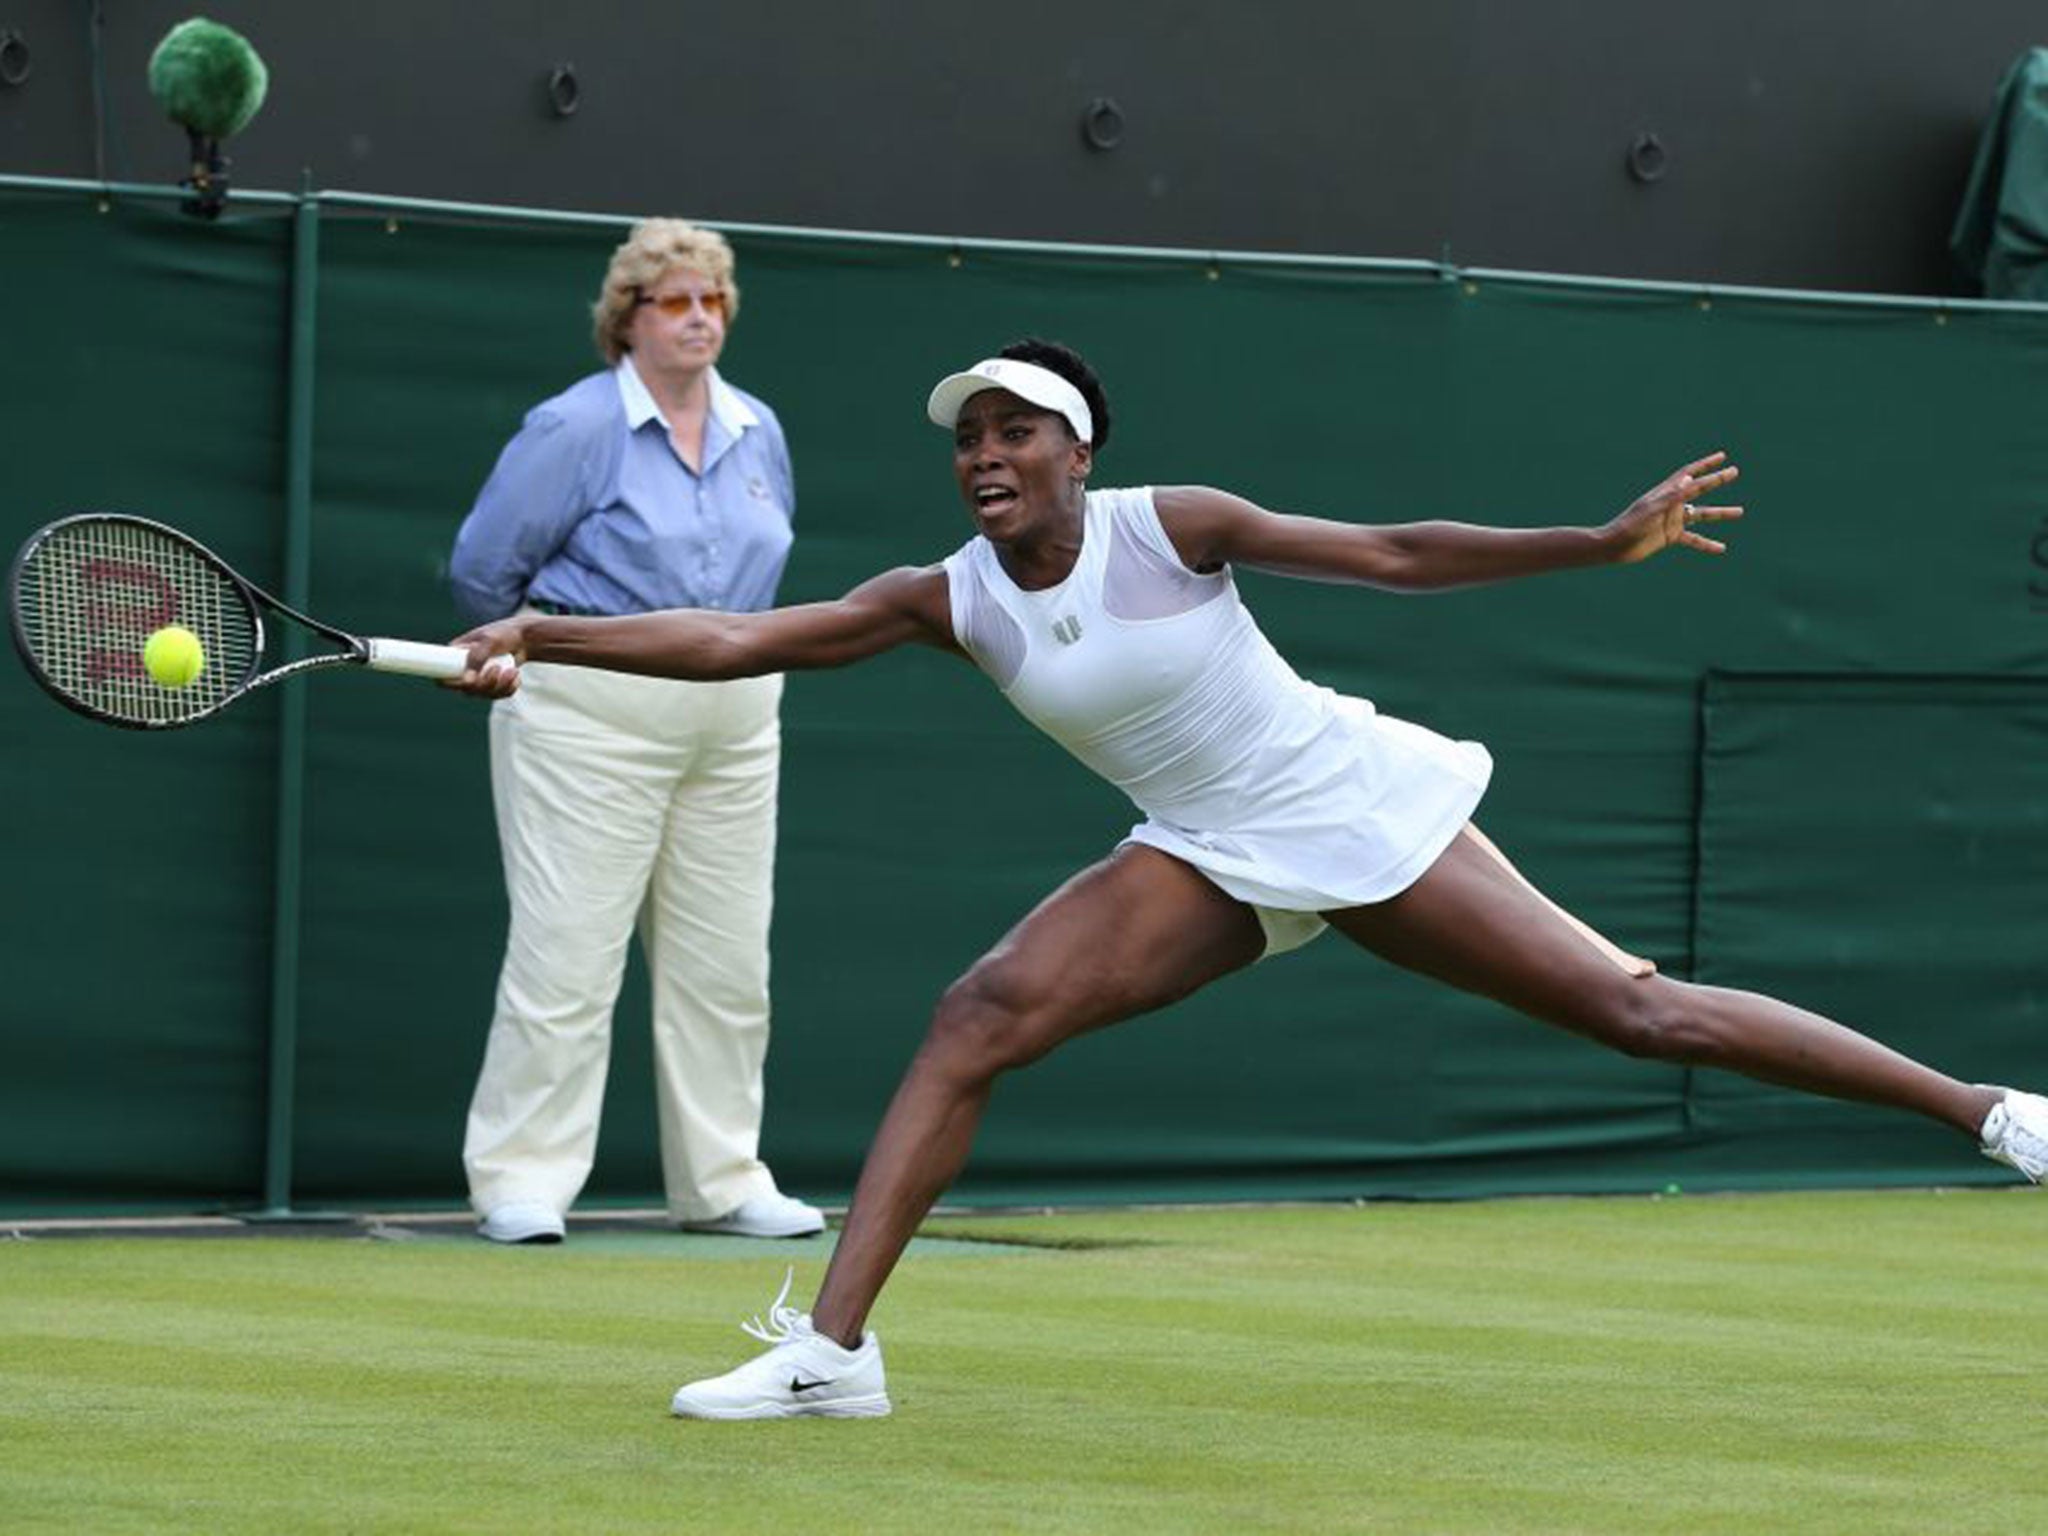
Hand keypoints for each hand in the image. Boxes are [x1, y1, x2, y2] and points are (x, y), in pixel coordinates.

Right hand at [440, 616, 528, 697]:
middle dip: (484, 684)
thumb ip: (477, 658)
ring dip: (500, 686)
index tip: (467, 681)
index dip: (449, 683)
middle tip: (497, 669)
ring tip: (512, 670)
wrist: (524, 638)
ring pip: (483, 694)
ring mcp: (478, 679)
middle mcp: (464, 670)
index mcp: (455, 656)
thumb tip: (467, 681)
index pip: (442, 676)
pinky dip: (508, 688)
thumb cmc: (503, 634)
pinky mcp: (492, 685)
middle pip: (466, 690)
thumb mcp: (489, 642)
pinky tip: (515, 676)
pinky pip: (497, 695)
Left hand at [1602, 451, 1743, 564]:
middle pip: (1699, 489)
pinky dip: (1707, 543)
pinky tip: (1722, 548)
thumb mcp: (1652, 509)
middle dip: (1716, 480)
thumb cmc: (1630, 525)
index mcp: (1666, 493)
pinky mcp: (1670, 536)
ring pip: (1701, 515)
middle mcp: (1672, 504)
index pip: (1689, 474)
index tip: (1722, 457)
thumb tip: (1690, 477)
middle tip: (1735, 472)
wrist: (1614, 546)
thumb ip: (1671, 495)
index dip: (1705, 464)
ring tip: (1740, 511)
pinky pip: (1694, 539)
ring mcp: (1672, 520)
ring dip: (1720, 513)